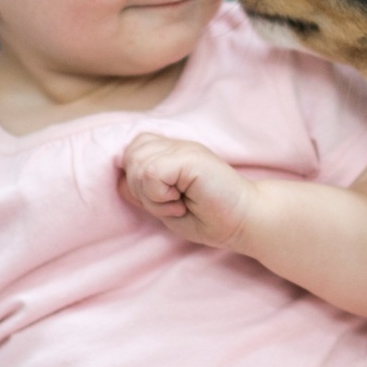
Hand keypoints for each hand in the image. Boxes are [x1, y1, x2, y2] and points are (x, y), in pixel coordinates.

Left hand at [120, 132, 260, 248]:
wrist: (247, 221)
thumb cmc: (211, 217)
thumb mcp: (167, 206)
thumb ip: (145, 190)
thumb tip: (119, 181)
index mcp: (172, 153)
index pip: (133, 153)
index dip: (139, 182)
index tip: (167, 201)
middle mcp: (177, 145)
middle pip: (130, 157)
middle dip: (141, 188)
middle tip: (172, 203)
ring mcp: (185, 149)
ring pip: (137, 164)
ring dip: (152, 194)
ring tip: (178, 203)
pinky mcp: (190, 158)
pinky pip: (151, 173)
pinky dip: (160, 196)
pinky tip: (181, 203)